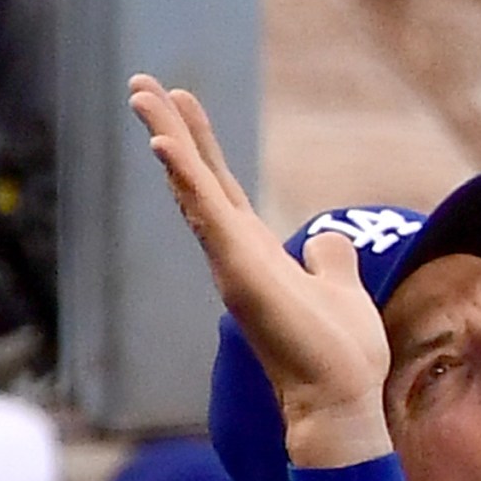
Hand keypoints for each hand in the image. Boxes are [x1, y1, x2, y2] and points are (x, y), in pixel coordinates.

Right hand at [127, 75, 391, 467]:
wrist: (340, 396)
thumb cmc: (339, 353)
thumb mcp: (340, 288)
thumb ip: (329, 259)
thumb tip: (327, 238)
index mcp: (257, 251)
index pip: (221, 186)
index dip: (200, 145)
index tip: (180, 101)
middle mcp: (236, 251)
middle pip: (197, 178)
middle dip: (170, 130)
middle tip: (141, 84)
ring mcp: (232, 260)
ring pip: (192, 188)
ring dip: (168, 140)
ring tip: (141, 95)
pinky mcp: (239, 272)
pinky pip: (207, 216)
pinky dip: (186, 180)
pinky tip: (166, 146)